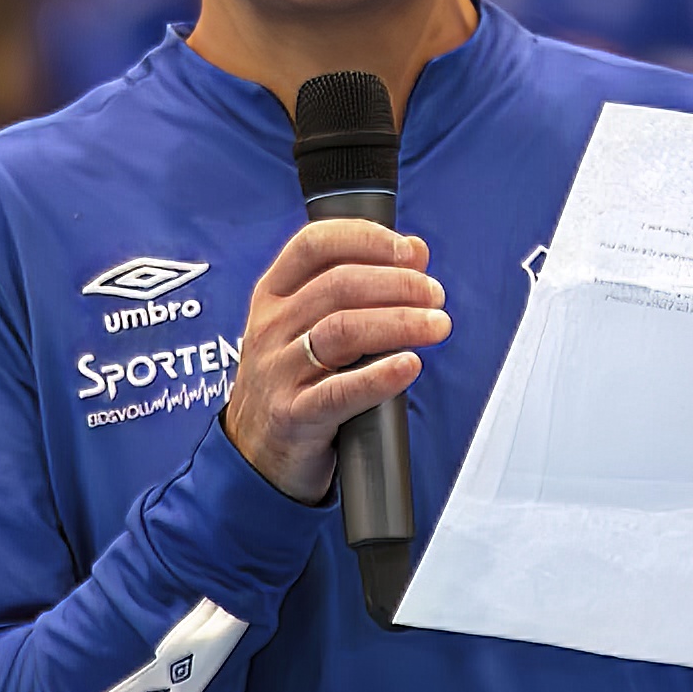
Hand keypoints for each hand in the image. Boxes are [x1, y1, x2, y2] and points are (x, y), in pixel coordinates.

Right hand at [221, 218, 448, 501]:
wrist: (256, 453)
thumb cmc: (294, 380)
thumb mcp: (305, 325)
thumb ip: (352, 290)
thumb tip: (415, 253)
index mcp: (273, 294)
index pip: (314, 244)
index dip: (367, 238)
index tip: (411, 252)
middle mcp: (270, 326)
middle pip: (338, 286)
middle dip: (397, 284)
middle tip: (435, 296)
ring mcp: (277, 371)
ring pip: (341, 331)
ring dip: (398, 322)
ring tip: (436, 325)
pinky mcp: (292, 416)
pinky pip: (339, 392)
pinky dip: (380, 376)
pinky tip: (410, 366)